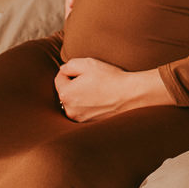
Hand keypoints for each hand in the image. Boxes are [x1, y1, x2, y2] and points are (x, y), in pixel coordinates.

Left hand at [54, 58, 173, 121]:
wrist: (130, 94)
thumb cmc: (110, 78)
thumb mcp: (88, 63)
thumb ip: (69, 65)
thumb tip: (63, 70)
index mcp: (66, 94)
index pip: (59, 78)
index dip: (71, 71)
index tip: (85, 72)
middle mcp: (69, 110)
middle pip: (66, 92)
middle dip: (74, 85)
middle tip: (91, 80)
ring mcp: (79, 119)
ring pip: (74, 103)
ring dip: (80, 97)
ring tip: (97, 91)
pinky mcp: (89, 124)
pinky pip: (83, 112)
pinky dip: (88, 106)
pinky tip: (100, 100)